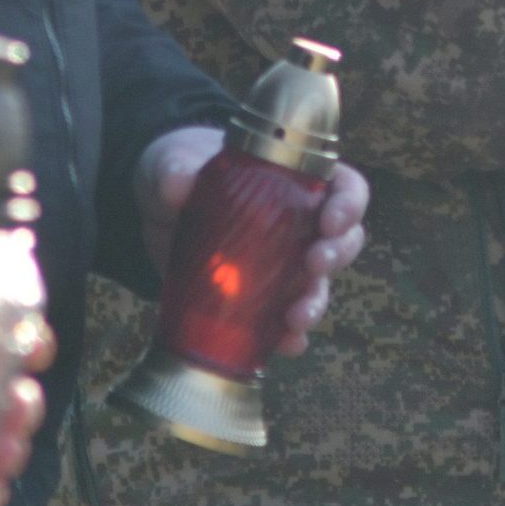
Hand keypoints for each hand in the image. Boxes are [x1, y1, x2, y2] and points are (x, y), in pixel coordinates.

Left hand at [135, 126, 371, 356]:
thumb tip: (177, 184)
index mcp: (295, 179)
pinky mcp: (259, 296)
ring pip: (319, 285)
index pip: (344, 187)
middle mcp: (299, 223)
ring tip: (296, 317)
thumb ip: (175, 169)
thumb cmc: (180, 170)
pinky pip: (285, 321)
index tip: (330, 220)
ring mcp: (282, 264)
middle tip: (316, 263)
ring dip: (315, 302)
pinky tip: (283, 344)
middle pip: (343, 239)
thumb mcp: (174, 161)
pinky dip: (289, 336)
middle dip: (338, 254)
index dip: (349, 204)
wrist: (156, 210)